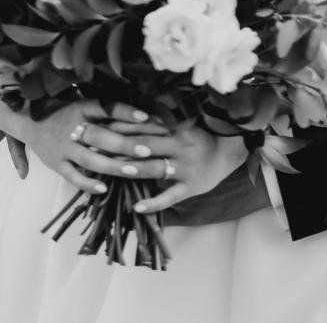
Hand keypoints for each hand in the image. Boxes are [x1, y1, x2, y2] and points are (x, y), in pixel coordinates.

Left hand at [61, 110, 248, 202]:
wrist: (231, 152)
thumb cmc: (201, 139)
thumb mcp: (182, 126)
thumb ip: (160, 124)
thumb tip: (132, 119)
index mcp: (173, 129)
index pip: (141, 126)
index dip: (118, 126)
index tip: (96, 126)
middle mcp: (178, 145)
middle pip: (144, 144)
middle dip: (118, 147)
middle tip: (95, 148)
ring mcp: (184, 167)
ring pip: (156, 167)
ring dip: (136, 168)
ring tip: (116, 170)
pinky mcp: (190, 187)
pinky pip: (170, 196)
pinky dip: (154, 202)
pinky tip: (137, 207)